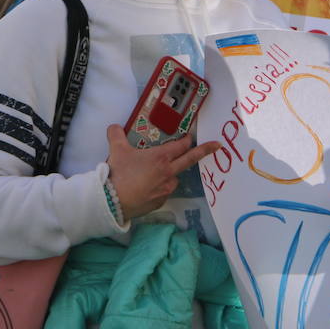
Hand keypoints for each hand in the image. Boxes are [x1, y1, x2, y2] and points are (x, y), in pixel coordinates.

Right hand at [105, 125, 219, 220]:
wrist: (113, 201)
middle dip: (204, 151)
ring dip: (169, 173)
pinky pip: (163, 191)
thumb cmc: (118, 174)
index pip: (181, 146)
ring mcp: (166, 188)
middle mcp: (168, 172)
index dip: (187, 140)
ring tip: (151, 173)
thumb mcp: (117, 150)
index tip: (191, 137)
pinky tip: (145, 187)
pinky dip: (158, 187)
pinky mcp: (160, 201)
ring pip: (173, 177)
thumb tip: (114, 127)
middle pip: (189, 160)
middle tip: (216, 146)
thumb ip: (116, 135)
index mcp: (161, 157)